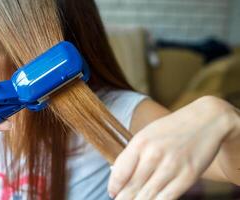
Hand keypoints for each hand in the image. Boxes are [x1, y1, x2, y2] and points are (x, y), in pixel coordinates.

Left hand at [108, 96, 234, 199]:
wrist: (205, 120)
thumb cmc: (171, 128)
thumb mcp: (147, 134)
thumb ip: (134, 154)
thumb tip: (119, 176)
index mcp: (140, 142)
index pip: (120, 172)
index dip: (114, 187)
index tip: (113, 193)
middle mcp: (154, 154)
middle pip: (132, 187)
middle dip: (124, 198)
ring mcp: (172, 166)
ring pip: (148, 196)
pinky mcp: (188, 176)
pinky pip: (167, 197)